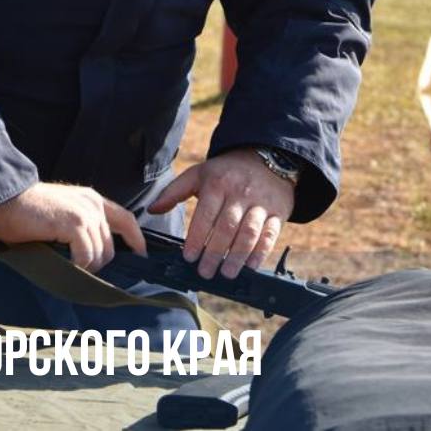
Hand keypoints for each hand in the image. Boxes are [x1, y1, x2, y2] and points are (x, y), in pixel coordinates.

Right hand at [0, 182, 146, 271]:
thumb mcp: (61, 213)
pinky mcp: (74, 224)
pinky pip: (86, 256)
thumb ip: (79, 226)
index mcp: (92, 199)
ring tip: (69, 268)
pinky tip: (64, 265)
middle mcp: (93, 205)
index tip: (141, 256)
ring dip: (87, 268)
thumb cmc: (25, 210)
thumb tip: (91, 254)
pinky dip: (78, 266)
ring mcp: (85, 214)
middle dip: (100, 264)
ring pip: (100, 254)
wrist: (3, 199)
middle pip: (111, 246)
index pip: (126, 219)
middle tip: (81, 272)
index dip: (136, 240)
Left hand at [148, 149, 293, 279]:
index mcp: (217, 184)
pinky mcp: (278, 211)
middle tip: (205, 272)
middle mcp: (240, 193)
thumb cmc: (226, 171)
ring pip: (249, 232)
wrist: (264, 157)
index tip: (189, 257)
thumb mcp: (199, 174)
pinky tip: (251, 266)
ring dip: (238, 255)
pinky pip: (270, 234)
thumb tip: (152, 209)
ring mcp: (260, 203)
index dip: (197, 237)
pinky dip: (262, 252)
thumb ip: (174, 192)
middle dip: (215, 252)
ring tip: (227, 273)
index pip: (205, 214)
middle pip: (227, 227)